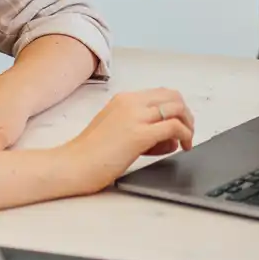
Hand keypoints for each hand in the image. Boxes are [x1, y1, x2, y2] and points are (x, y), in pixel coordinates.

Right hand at [60, 88, 194, 193]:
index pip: (161, 94)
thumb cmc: (88, 154)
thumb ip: (138, 127)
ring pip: (177, 109)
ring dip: (188, 124)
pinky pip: (173, 127)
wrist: (70, 165)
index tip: (178, 125)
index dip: (175, 108)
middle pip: (174, 97)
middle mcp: (130, 103)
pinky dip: (185, 135)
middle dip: (186, 114)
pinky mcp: (139, 135)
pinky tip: (183, 146)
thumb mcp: (114, 129)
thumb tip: (166, 136)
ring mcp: (135, 117)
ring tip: (186, 142)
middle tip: (187, 133)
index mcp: (123, 99)